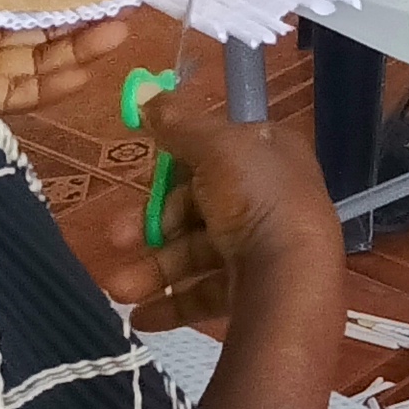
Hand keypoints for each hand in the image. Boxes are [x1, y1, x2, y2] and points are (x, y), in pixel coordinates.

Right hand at [63, 87, 343, 332]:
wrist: (291, 276)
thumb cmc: (256, 198)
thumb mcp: (216, 147)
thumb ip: (180, 124)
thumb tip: (148, 93)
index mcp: (271, 155)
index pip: (214, 154)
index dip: (175, 168)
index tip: (141, 181)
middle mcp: (271, 197)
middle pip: (199, 207)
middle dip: (153, 225)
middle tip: (117, 238)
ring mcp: (265, 246)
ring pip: (197, 254)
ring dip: (154, 270)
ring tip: (119, 289)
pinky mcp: (256, 289)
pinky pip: (206, 294)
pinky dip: (172, 303)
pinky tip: (140, 315)